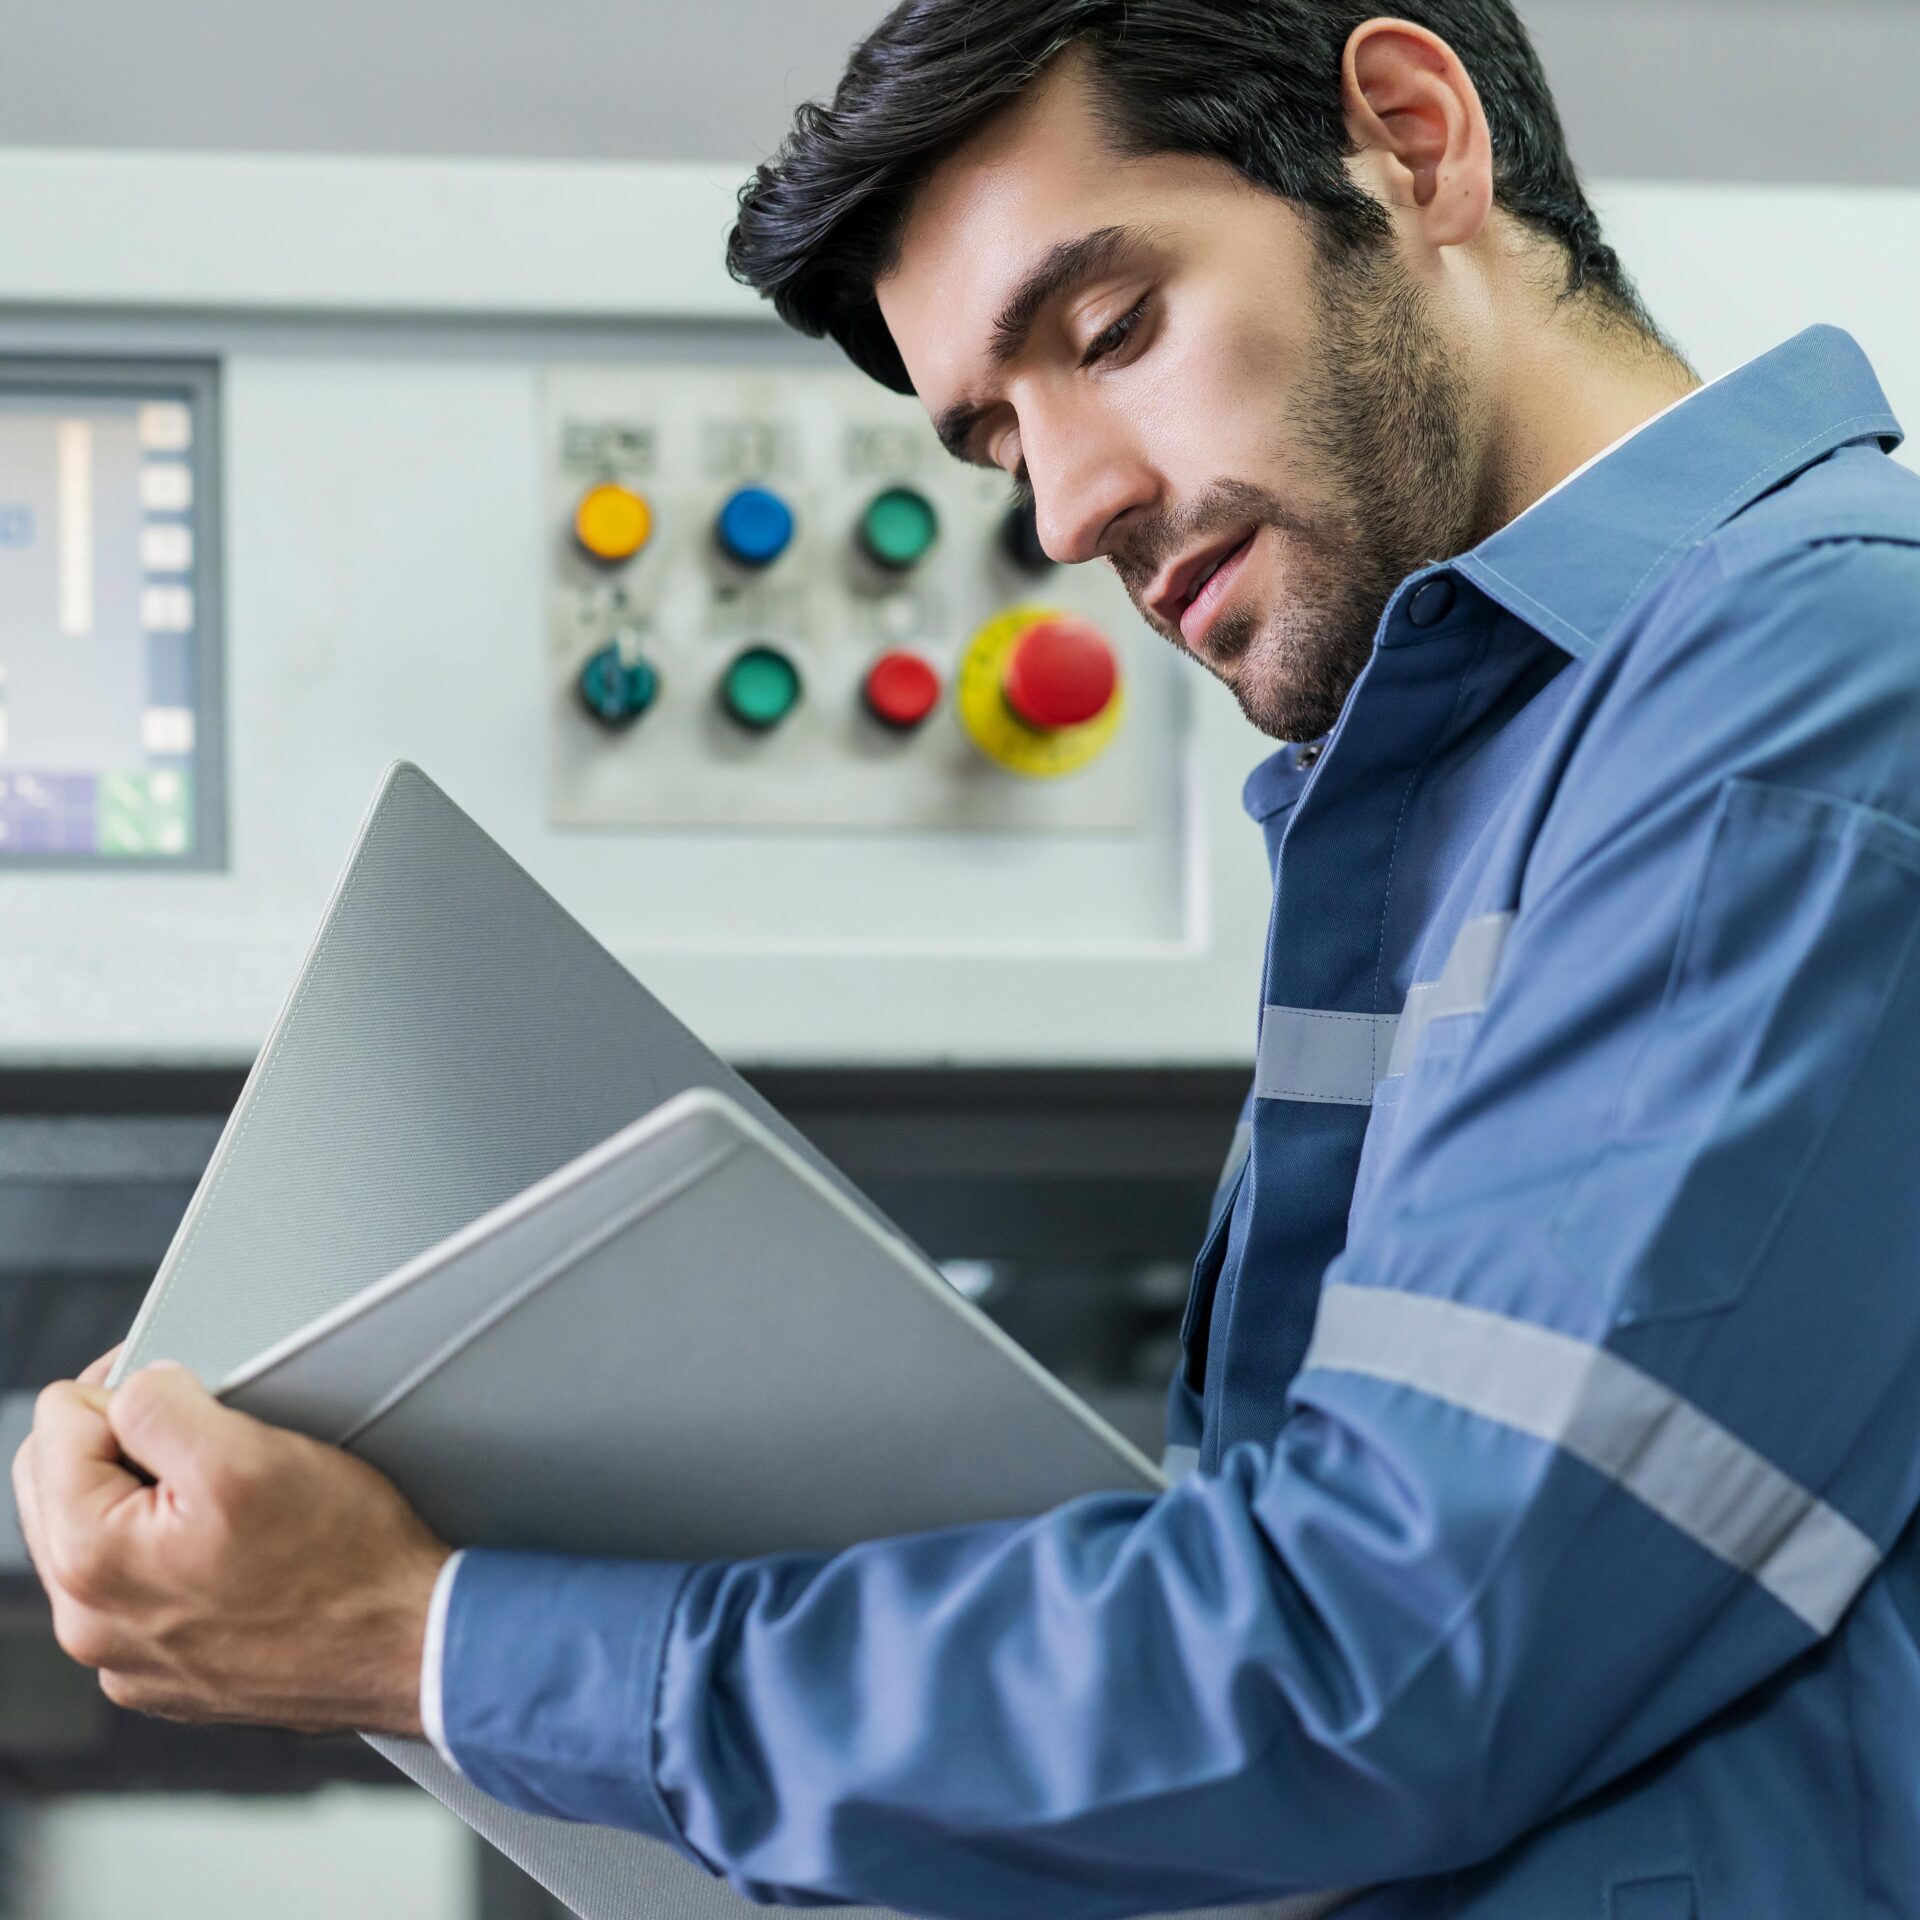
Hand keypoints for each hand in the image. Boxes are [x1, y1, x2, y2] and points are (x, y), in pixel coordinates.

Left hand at [11, 1356, 449, 1735]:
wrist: (410, 1644)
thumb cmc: (346, 1560)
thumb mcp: (249, 1452)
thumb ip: (158, 1405)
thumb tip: (128, 1388)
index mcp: (92, 1560)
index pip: (57, 1422)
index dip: (128, 1387)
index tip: (187, 1391)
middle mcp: (91, 1623)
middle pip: (60, 1484)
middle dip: (123, 1444)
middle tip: (207, 1433)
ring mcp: (126, 1657)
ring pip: (99, 1538)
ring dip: (146, 1500)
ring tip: (229, 1495)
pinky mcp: (167, 1674)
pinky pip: (139, 1592)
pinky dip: (174, 1556)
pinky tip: (236, 1548)